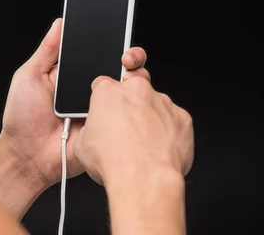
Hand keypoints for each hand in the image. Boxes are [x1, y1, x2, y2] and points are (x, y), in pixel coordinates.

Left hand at [0, 18, 150, 187]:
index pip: (95, 51)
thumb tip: (60, 23)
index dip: (108, 40)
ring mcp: (100, 108)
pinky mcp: (108, 127)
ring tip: (123, 75)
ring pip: (125, 88)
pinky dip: (125, 105)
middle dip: (127, 57)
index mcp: (70, 74)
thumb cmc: (22, 118)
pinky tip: (120, 99)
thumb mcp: (29, 76)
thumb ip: (47, 50)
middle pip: (116, 67)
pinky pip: (124, 113)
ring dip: (127, 80)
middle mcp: (89, 89)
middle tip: (126, 56)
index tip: (117, 31)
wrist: (27, 156)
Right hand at [73, 76, 193, 186]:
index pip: (103, 85)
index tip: (105, 112)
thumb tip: (90, 134)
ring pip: (155, 105)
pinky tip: (158, 149)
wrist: (144, 178)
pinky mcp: (182, 117)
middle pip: (132, 90)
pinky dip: (168, 132)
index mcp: (109, 92)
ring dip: (149, 119)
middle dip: (129, 105)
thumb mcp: (81, 145)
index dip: (103, 100)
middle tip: (124, 129)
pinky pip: (174, 121)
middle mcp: (137, 91)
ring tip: (143, 144)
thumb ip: (87, 130)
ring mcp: (162, 102)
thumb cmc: (114, 161)